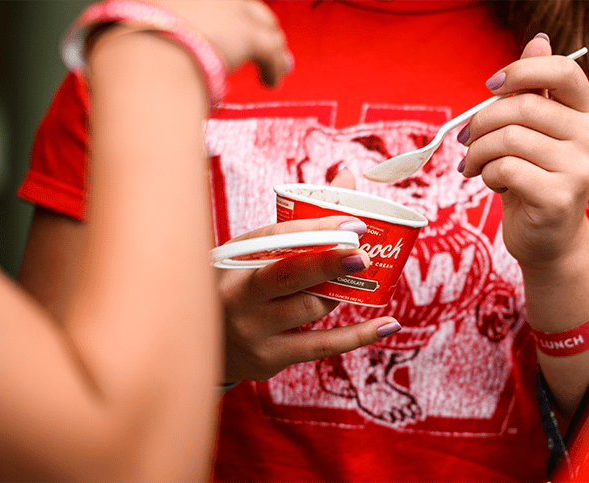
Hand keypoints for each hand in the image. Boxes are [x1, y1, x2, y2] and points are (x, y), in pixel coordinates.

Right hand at [152, 0, 291, 85]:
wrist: (146, 53)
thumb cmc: (135, 48)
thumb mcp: (142, 26)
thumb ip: (158, 28)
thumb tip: (149, 44)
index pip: (221, 3)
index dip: (230, 18)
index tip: (228, 33)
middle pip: (250, 8)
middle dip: (260, 27)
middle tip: (263, 47)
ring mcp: (232, 10)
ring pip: (267, 28)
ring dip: (274, 49)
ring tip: (277, 67)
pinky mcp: (249, 35)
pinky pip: (272, 52)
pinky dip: (274, 68)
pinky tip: (270, 82)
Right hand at [218, 216, 399, 381]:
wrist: (201, 342)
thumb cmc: (240, 284)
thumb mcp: (254, 250)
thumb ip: (299, 220)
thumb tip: (347, 177)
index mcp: (234, 257)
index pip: (276, 237)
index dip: (316, 229)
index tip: (353, 223)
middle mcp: (238, 294)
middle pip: (289, 275)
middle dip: (328, 263)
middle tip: (363, 254)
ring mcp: (253, 330)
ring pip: (311, 308)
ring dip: (341, 292)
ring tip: (360, 280)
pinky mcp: (269, 358)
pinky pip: (323, 345)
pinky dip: (359, 335)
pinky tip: (388, 324)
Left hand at [457, 35, 588, 268]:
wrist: (548, 239)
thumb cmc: (534, 180)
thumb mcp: (533, 134)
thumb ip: (534, 93)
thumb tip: (537, 41)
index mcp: (587, 114)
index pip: (563, 70)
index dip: (521, 71)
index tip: (491, 86)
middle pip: (522, 107)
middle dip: (481, 123)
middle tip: (467, 142)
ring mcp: (580, 168)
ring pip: (508, 138)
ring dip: (478, 153)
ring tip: (476, 166)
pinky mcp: (559, 196)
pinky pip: (506, 169)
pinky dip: (488, 175)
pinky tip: (495, 183)